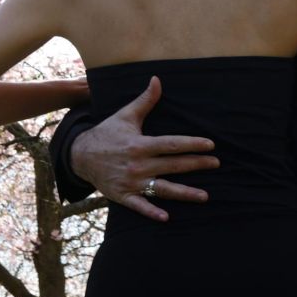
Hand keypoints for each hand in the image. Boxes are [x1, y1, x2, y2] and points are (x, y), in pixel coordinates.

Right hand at [69, 76, 219, 221]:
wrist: (80, 155)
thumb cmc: (107, 133)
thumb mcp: (125, 115)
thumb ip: (145, 100)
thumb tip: (157, 79)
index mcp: (140, 144)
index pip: (171, 144)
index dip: (192, 144)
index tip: (210, 145)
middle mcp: (138, 164)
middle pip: (173, 165)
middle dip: (196, 164)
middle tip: (216, 164)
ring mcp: (131, 182)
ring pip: (162, 189)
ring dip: (185, 193)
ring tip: (204, 196)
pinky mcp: (123, 195)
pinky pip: (140, 205)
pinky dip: (152, 211)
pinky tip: (167, 217)